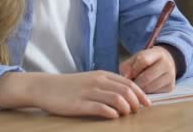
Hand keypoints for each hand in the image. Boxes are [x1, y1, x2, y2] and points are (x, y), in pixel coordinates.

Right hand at [0, 71, 151, 118]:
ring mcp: (88, 92)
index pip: (128, 82)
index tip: (147, 103)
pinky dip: (111, 113)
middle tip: (137, 111)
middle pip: (125, 90)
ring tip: (126, 115)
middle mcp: (97, 81)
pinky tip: (114, 117)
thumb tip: (126, 95)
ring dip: (126, 108)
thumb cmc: (69, 86)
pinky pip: (101, 108)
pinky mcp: (79, 104)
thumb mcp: (91, 80)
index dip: (140, 93)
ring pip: (116, 98)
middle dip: (136, 102)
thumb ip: (107, 84)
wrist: (45, 87)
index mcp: (102, 75)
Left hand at [119, 46, 175, 93]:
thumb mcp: (136, 59)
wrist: (164, 63)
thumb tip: (125, 77)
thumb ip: (127, 66)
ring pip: (150, 87)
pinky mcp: (171, 87)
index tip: (128, 75)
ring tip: (137, 87)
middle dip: (135, 83)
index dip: (133, 69)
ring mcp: (170, 76)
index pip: (144, 60)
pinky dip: (147, 94)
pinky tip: (145, 89)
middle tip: (130, 85)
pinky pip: (155, 93)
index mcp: (158, 53)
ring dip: (140, 90)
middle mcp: (167, 64)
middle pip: (147, 77)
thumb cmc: (146, 62)